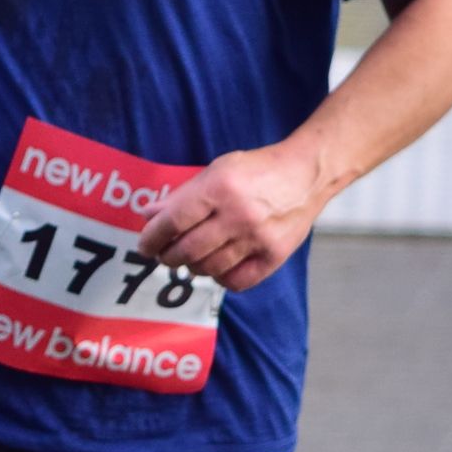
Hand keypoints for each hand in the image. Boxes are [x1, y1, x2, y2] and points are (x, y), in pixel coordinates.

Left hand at [137, 140, 324, 292]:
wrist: (306, 174)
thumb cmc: (257, 170)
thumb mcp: (216, 171)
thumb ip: (182, 196)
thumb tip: (148, 215)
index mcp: (219, 188)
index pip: (173, 221)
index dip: (152, 237)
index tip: (145, 245)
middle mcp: (238, 215)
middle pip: (188, 250)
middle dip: (168, 256)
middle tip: (164, 254)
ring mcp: (258, 238)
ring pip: (209, 268)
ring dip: (192, 266)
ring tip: (190, 258)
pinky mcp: (275, 255)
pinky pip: (237, 281)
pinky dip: (220, 278)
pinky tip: (217, 267)